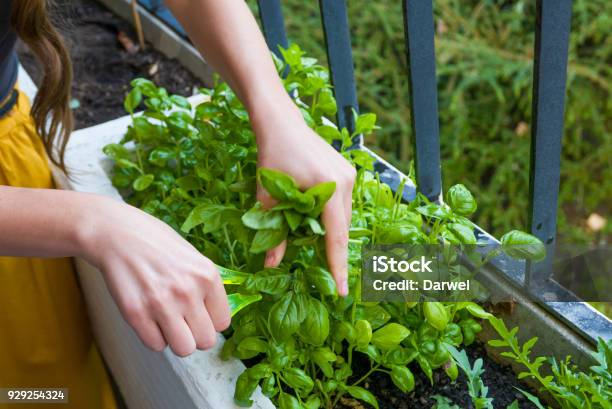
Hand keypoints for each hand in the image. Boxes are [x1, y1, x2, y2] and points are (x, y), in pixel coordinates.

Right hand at [78, 197, 230, 356]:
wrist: (116, 233)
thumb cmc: (156, 243)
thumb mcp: (193, 257)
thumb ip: (205, 286)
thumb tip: (215, 317)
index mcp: (207, 275)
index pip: (223, 323)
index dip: (210, 321)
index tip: (199, 313)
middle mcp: (188, 291)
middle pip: (206, 341)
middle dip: (194, 334)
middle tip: (182, 320)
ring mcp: (162, 304)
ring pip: (183, 349)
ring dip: (176, 339)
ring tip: (166, 321)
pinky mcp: (136, 314)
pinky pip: (156, 345)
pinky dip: (153, 336)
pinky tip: (149, 317)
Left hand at [251, 104, 355, 295]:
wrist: (280, 122)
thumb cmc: (271, 156)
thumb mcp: (268, 196)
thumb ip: (273, 232)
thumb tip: (271, 265)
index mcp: (328, 188)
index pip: (336, 237)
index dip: (337, 266)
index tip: (342, 291)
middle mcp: (345, 181)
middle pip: (341, 228)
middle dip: (332, 250)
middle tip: (325, 274)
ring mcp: (349, 175)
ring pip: (343, 216)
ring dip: (330, 231)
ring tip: (313, 242)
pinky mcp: (347, 171)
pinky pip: (342, 204)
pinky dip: (331, 217)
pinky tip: (316, 220)